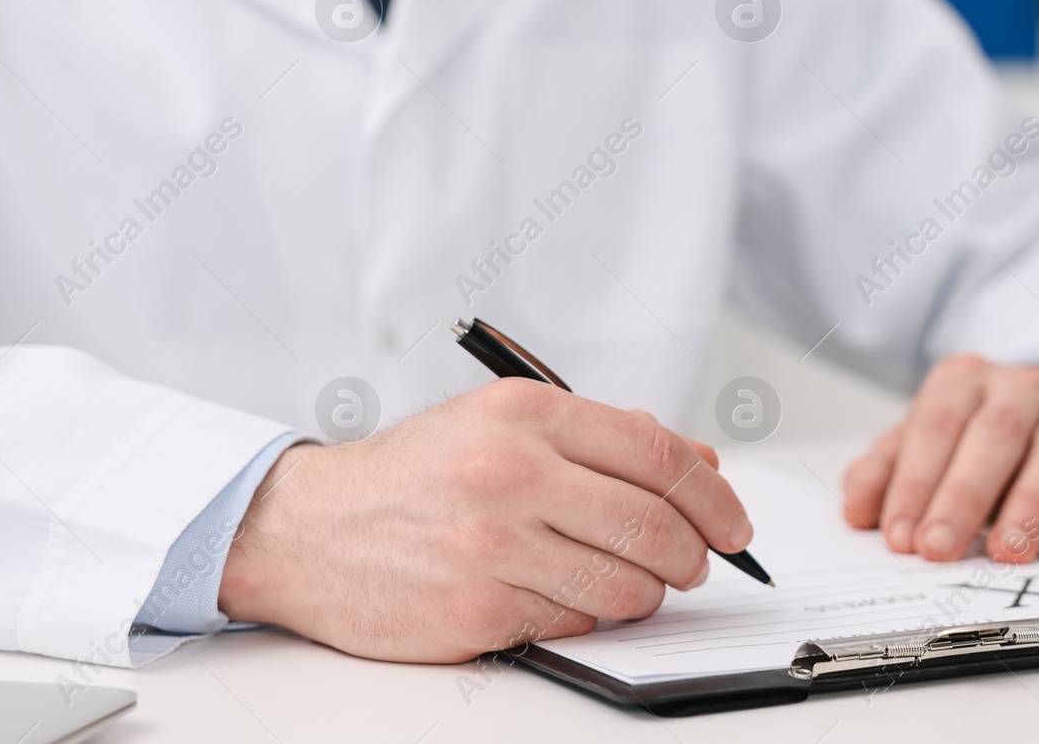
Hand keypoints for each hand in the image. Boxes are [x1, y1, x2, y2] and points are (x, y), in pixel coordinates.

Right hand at [217, 378, 752, 662]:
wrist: (305, 529)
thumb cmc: (411, 476)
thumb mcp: (502, 425)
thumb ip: (604, 438)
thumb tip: (701, 466)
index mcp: (523, 414)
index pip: (657, 455)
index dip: (713, 497)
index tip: (733, 524)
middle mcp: (509, 473)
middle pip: (654, 526)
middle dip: (693, 555)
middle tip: (693, 565)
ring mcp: (491, 546)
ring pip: (626, 587)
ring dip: (645, 595)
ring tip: (629, 584)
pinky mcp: (475, 612)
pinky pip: (575, 626)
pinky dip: (587, 619)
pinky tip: (561, 599)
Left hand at [841, 356, 1038, 566]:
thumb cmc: (982, 430)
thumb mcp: (926, 439)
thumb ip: (887, 471)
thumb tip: (856, 511)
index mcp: (964, 379)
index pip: (934, 427)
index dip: (915, 482)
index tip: (897, 535)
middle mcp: (1023, 387)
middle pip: (993, 435)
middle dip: (962, 496)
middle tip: (938, 550)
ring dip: (1031, 505)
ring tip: (1005, 554)